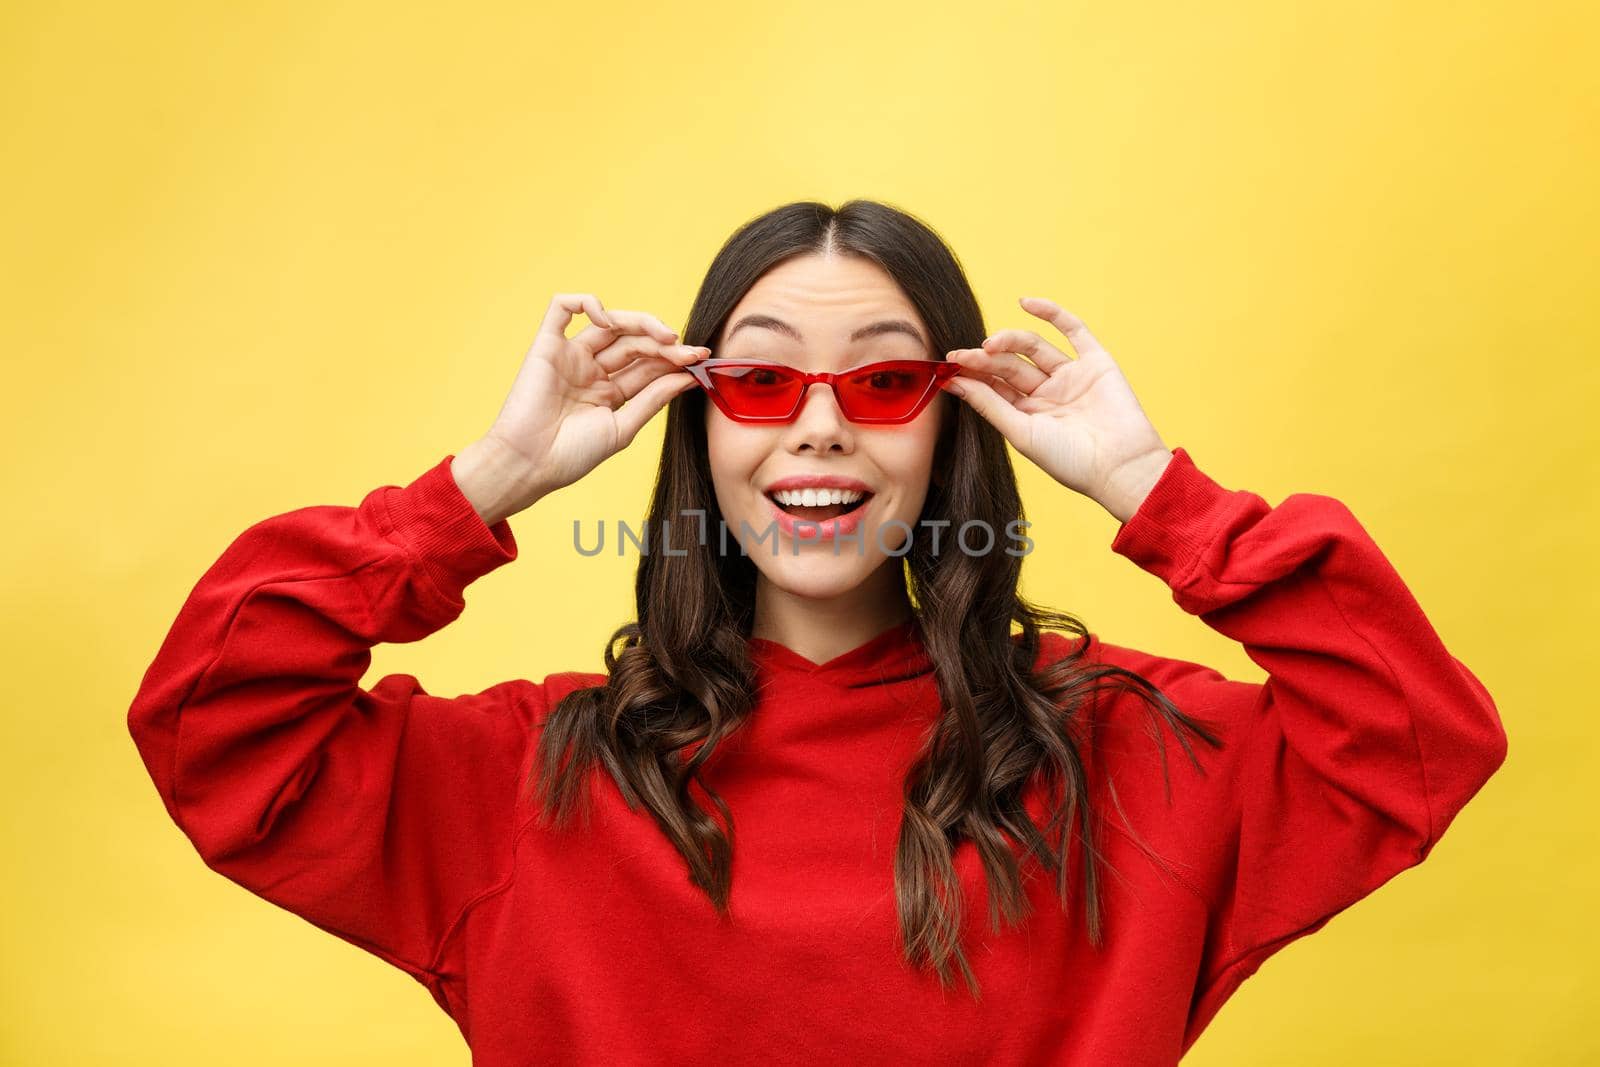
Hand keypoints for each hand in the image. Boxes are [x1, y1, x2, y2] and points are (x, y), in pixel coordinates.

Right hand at [457, 293, 709, 521]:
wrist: (529, 465)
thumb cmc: (571, 456)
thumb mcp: (622, 427)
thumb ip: (653, 399)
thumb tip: (687, 377)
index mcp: (610, 391)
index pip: (648, 365)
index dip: (675, 360)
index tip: (701, 361)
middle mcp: (592, 369)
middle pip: (635, 342)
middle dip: (665, 344)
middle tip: (688, 352)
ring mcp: (570, 355)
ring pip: (610, 323)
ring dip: (641, 323)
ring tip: (665, 337)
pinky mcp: (546, 345)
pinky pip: (562, 307)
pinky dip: (587, 303)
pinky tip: (609, 321)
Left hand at [941, 297, 1172, 523]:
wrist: (1119, 466)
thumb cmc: (1070, 461)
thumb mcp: (1021, 432)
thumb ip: (990, 405)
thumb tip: (955, 382)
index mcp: (1028, 414)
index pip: (994, 386)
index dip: (972, 374)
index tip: (949, 365)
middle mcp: (1047, 393)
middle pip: (1010, 366)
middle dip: (986, 359)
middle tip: (963, 356)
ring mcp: (1071, 375)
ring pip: (1034, 347)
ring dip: (1010, 339)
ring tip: (989, 343)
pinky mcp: (1095, 362)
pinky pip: (1073, 330)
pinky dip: (1051, 314)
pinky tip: (1025, 302)